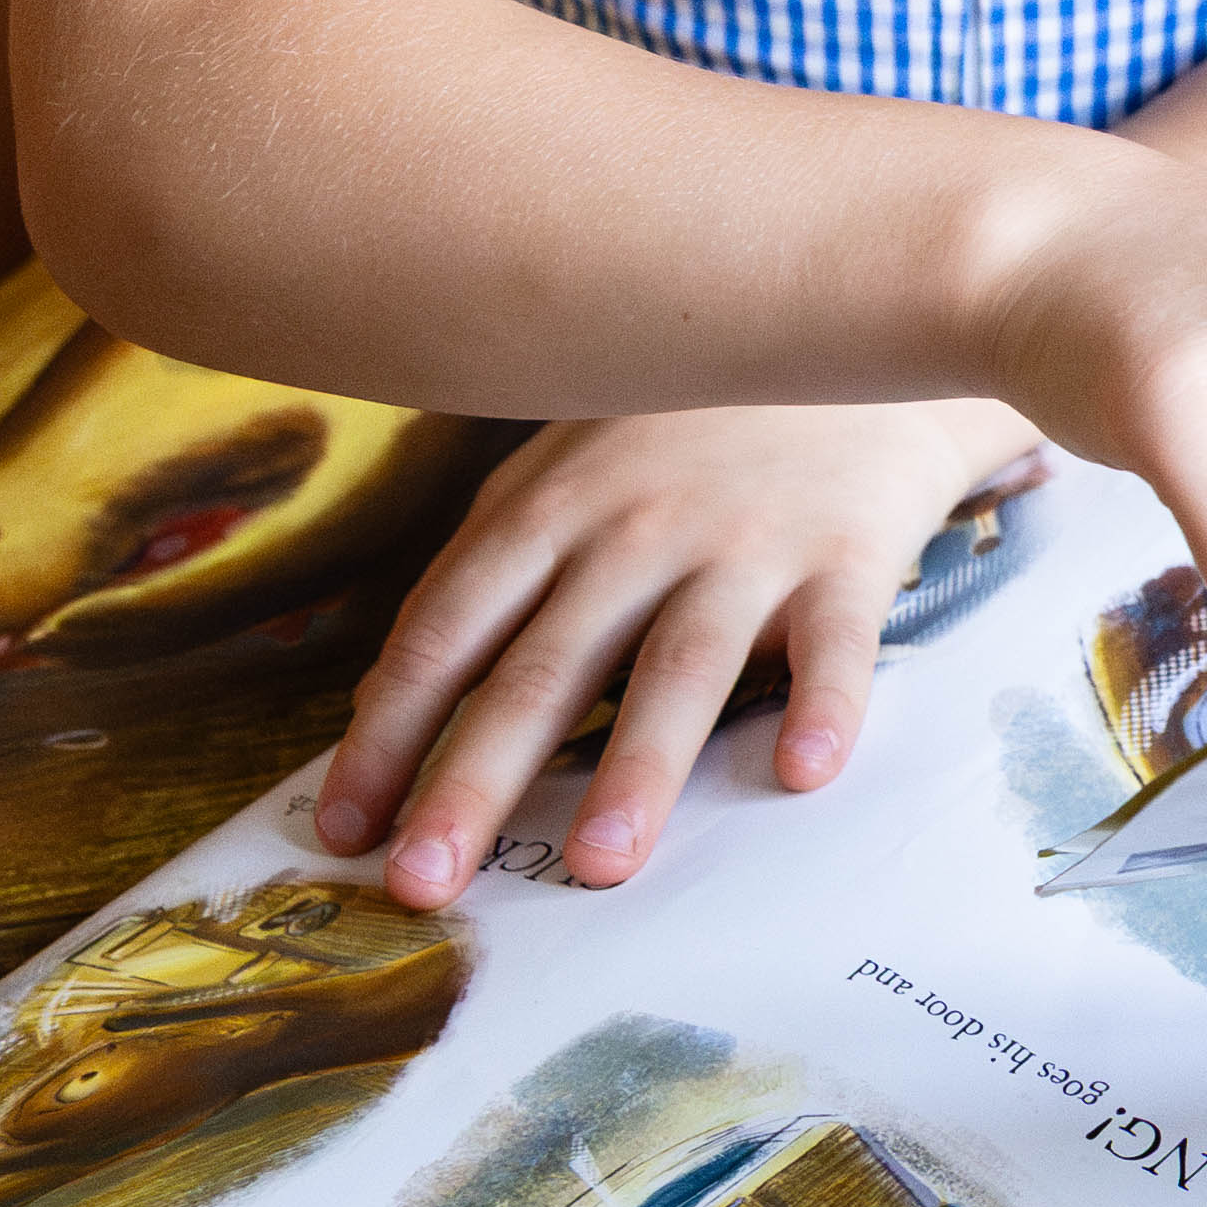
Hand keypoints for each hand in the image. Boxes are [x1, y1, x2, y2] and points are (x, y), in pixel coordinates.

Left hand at [314, 400, 1029, 906]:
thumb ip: (488, 566)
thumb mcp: (568, 462)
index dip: (388, 735)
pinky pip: (836, 638)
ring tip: (599, 866)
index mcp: (552, 507)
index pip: (447, 634)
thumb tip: (386, 700)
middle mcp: (637, 526)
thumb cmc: (692, 421)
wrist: (861, 322)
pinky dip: (824, 704)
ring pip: (680, 666)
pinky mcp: (848, 548)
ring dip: (637, 771)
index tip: (345, 829)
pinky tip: (800, 772)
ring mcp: (744, 539)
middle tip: (426, 884)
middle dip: (475, 781)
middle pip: (544, 667)